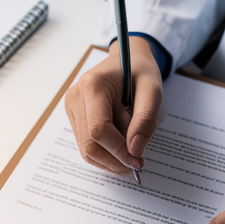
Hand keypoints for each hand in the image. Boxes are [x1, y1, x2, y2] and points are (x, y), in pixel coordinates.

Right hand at [63, 36, 163, 174]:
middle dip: (113, 160)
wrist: (128, 59)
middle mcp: (75, 96)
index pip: (99, 130)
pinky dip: (104, 153)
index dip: (118, 151)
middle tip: (136, 164)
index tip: (138, 160)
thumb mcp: (152, 91)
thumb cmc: (140, 72)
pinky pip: (85, 143)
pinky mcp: (74, 115)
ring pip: (85, 148)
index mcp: (93, 86)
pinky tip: (120, 150)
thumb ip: (145, 121)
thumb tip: (134, 151)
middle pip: (89, 144)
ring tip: (130, 157)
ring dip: (109, 159)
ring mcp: (71, 106)